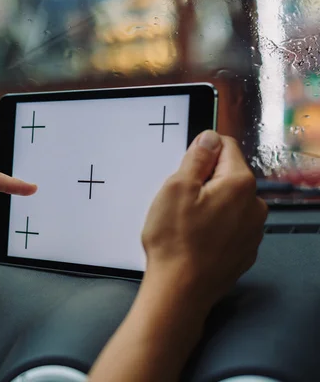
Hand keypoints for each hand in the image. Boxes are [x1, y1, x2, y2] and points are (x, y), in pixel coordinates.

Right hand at [141, 130, 267, 310]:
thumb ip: (196, 157)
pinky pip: (229, 226)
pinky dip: (213, 227)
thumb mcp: (176, 188)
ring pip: (228, 202)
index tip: (185, 171)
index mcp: (239, 183)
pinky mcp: (244, 250)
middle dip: (203, 182)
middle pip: (227, 176)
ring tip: (185, 224)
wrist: (180, 290)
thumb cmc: (175, 241)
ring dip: (209, 206)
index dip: (200, 154)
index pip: (225, 146)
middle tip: (179, 202)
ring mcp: (251, 231)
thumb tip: (210, 138)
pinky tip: (194, 240)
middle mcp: (254, 205)